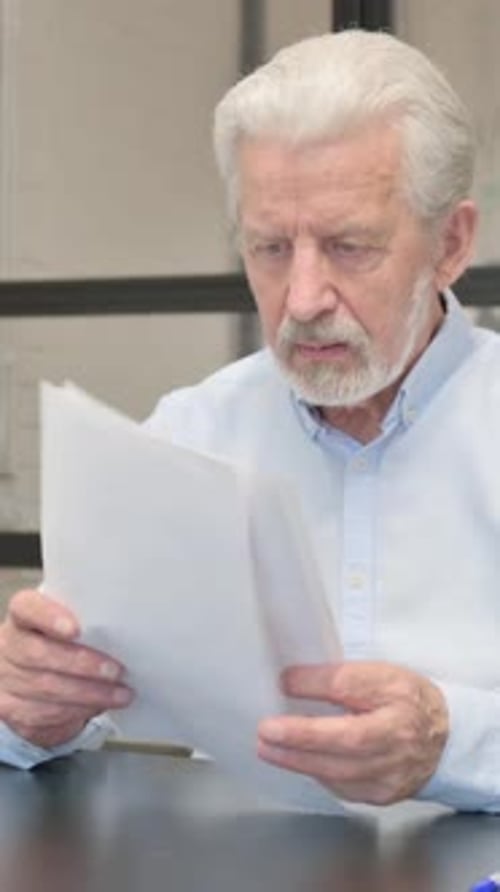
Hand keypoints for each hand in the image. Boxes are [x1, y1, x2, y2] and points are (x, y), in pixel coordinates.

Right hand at [0, 589, 132, 747]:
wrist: (35, 676)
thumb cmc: (62, 642)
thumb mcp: (72, 624)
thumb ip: (87, 622)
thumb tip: (125, 632)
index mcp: (23, 614)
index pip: (28, 607)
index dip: (49, 617)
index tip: (76, 630)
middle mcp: (8, 644)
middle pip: (38, 653)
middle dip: (82, 664)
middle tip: (116, 671)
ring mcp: (4, 678)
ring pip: (45, 688)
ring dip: (89, 694)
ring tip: (120, 694)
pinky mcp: (9, 708)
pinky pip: (43, 713)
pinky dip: (77, 711)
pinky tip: (99, 707)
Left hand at [258, 661, 448, 804]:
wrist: (444, 739)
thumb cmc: (406, 700)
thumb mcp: (378, 674)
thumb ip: (337, 677)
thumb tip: (289, 682)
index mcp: (400, 698)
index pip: (356, 689)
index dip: (320, 687)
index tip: (287, 682)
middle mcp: (400, 738)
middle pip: (348, 740)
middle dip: (302, 737)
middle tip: (266, 730)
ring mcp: (394, 772)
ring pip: (342, 771)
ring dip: (299, 760)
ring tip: (268, 748)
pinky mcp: (383, 795)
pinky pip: (344, 787)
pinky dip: (318, 774)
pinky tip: (299, 762)